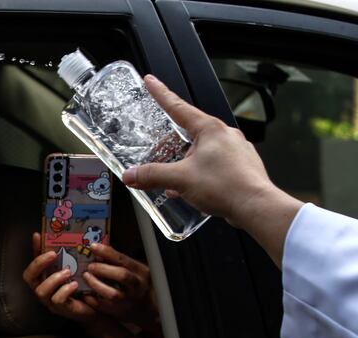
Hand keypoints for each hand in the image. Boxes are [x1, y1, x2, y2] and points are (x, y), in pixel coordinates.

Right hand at [23, 233, 99, 324]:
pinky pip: (57, 300)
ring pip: (41, 291)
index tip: (38, 235)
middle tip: (53, 254)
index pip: (32, 262)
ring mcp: (51, 301)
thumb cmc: (85, 286)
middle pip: (29, 277)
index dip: (33, 250)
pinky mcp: (62, 309)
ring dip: (53, 279)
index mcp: (44, 279)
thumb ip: (69, 256)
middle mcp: (43, 289)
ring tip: (67, 272)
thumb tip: (68, 236)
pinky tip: (74, 284)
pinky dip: (65, 290)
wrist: (99, 307)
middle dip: (38, 264)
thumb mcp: (77, 268)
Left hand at [82, 243, 155, 326]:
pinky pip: (105, 307)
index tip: (94, 247)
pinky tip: (86, 294)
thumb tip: (99, 250)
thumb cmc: (138, 284)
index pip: (123, 260)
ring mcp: (130, 300)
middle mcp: (137, 286)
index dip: (107, 252)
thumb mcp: (136, 269)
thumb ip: (119, 261)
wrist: (148, 308)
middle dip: (103, 269)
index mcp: (141, 271)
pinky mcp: (121, 312)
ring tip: (87, 277)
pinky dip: (93, 300)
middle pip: (121, 275)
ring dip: (96, 284)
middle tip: (90, 266)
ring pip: (113, 294)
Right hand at [123, 75, 279, 226]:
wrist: (255, 206)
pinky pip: (215, 165)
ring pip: (203, 151)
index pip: (179, 107)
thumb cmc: (225, 186)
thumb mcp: (180, 179)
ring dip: (187, 162)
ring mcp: (235, 150)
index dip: (161, 94)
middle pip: (190, 132)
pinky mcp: (241, 166)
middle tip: (159, 152)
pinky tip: (193, 188)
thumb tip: (131, 175)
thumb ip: (152, 175)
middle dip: (172, 143)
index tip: (151, 82)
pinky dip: (201, 173)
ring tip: (176, 178)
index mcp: (210, 129)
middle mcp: (225, 135)